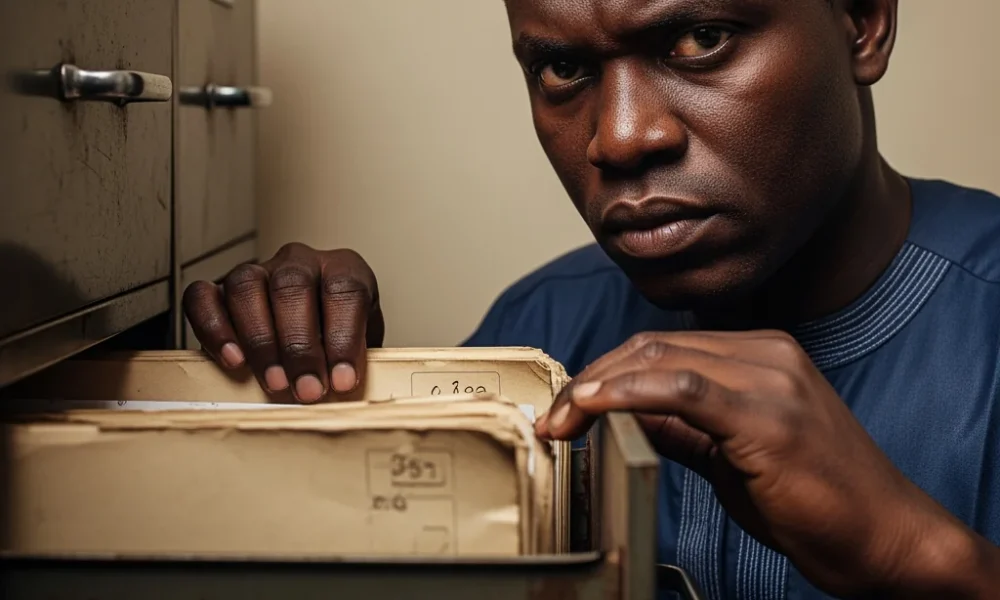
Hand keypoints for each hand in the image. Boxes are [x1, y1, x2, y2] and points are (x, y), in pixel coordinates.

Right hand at [182, 243, 384, 402]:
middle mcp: (299, 262)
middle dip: (299, 346)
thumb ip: (353, 360)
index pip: (345, 289)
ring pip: (247, 286)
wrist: (315, 335)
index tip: (343, 380)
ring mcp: (257, 271)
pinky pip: (202, 296)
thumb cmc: (339, 340)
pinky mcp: (219, 289)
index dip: (345, 337)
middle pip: (292, 286)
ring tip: (274, 382)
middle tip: (307, 390)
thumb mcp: (360, 346)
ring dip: (259, 340)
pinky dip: (214, 328)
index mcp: (343, 268)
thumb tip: (343, 387)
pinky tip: (233, 360)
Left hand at [537, 331, 998, 597]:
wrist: (887, 538)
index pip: (662, 350)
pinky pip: (681, 388)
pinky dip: (627, 392)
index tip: (568, 405)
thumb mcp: (730, 456)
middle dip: (590, 379)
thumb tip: (623, 413)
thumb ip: (680, 427)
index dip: (605, 372)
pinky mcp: (769, 413)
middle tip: (554, 416)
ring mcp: (771, 378)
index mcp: (761, 356)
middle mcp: (766, 354)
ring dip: (596, 387)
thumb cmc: (817, 502)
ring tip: (561, 420)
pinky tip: (593, 404)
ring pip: (659, 361)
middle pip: (651, 349)